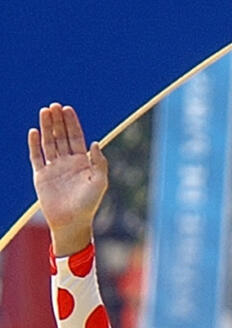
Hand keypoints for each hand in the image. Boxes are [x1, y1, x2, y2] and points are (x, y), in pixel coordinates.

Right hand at [28, 103, 107, 255]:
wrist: (72, 222)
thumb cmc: (89, 203)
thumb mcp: (100, 181)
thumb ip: (99, 162)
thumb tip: (95, 143)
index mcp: (82, 162)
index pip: (76, 138)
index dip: (72, 123)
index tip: (68, 109)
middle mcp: (67, 163)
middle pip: (61, 136)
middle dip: (58, 121)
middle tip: (54, 105)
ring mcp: (53, 168)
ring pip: (48, 143)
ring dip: (46, 127)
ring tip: (45, 112)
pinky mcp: (40, 176)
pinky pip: (36, 157)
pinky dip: (34, 144)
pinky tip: (34, 131)